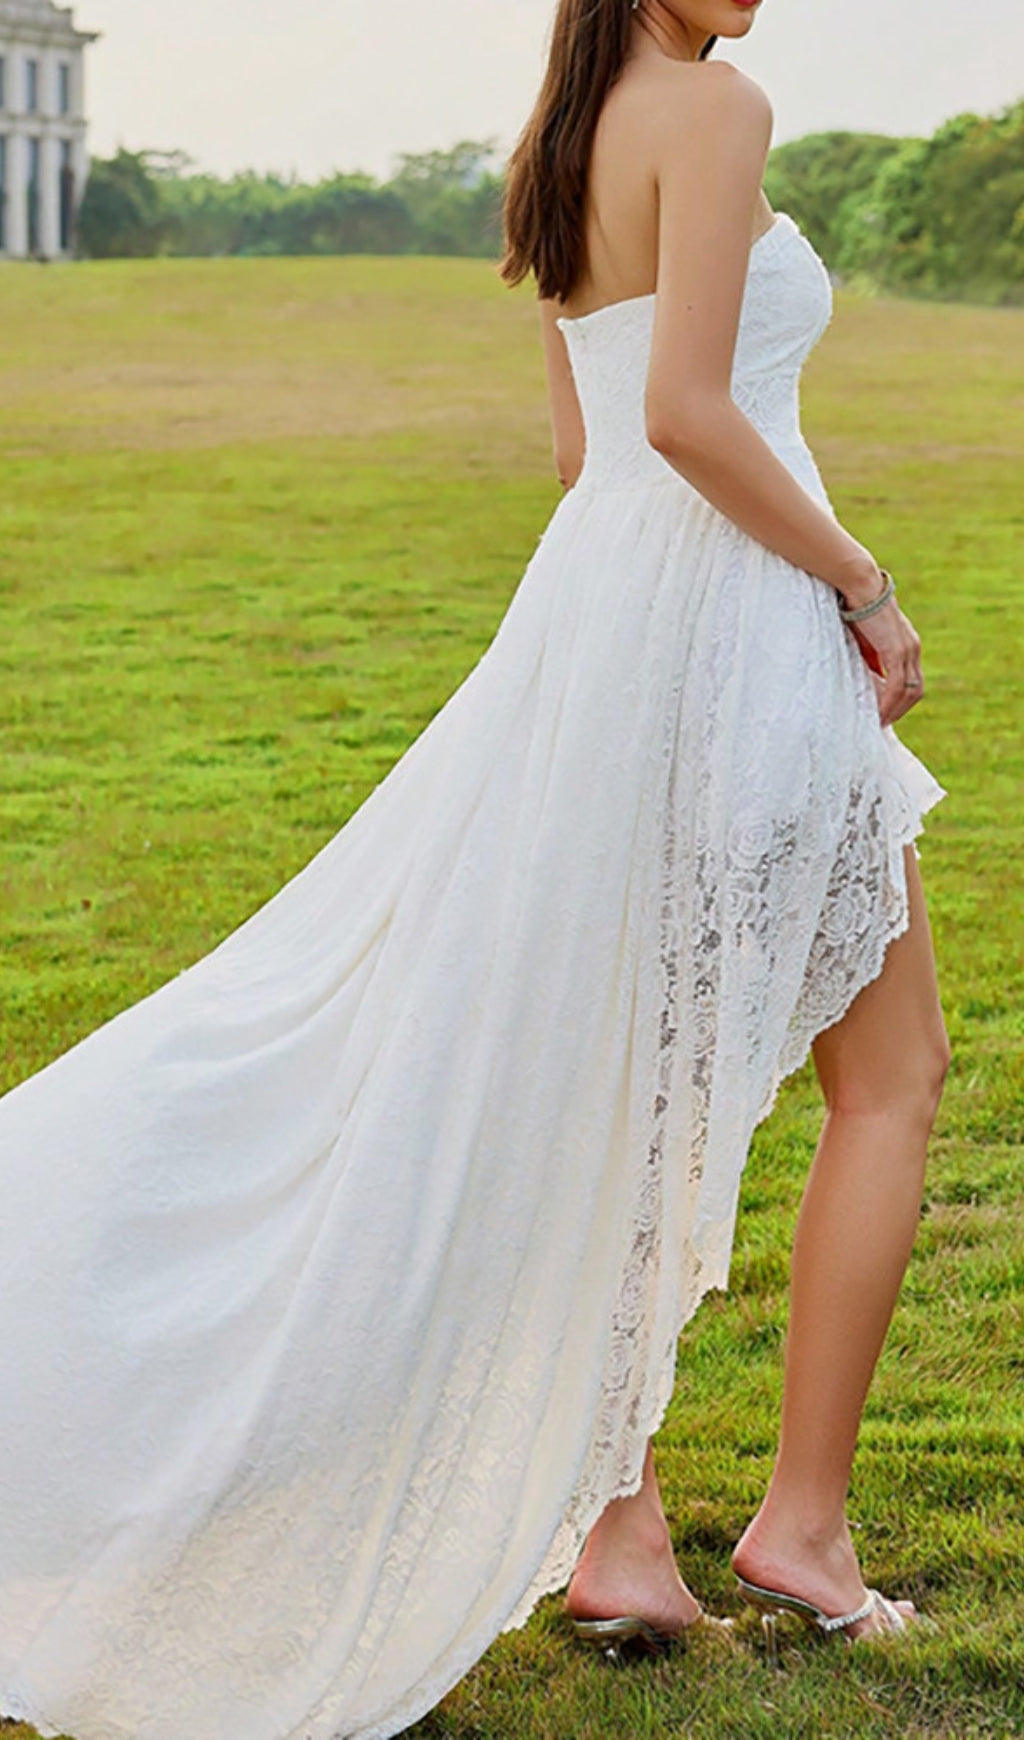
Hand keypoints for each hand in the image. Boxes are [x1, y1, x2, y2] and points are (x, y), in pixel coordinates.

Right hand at [848, 598, 923, 725]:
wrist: (859, 586)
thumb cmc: (856, 608)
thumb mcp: (864, 638)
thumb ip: (870, 657)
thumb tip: (867, 676)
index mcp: (908, 644)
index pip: (913, 679)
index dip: (901, 699)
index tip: (885, 712)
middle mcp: (913, 648)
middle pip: (917, 690)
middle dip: (902, 710)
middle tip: (883, 722)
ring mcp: (908, 650)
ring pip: (910, 691)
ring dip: (896, 711)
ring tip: (879, 723)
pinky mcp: (896, 651)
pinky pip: (897, 686)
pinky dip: (889, 703)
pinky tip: (878, 713)